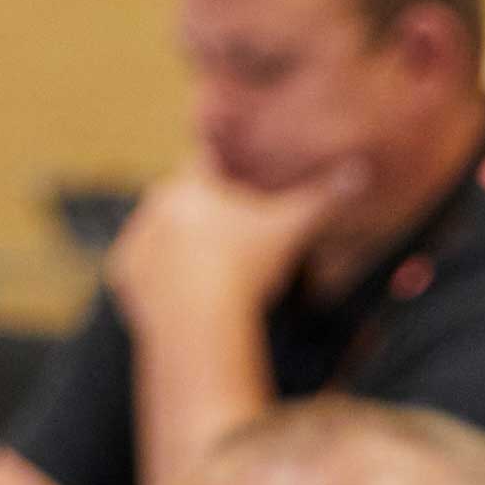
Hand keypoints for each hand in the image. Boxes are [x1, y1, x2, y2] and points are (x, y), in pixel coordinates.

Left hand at [105, 147, 364, 337]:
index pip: (210, 160)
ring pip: (162, 231)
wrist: (200, 324)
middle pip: (184, 196)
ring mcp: (137, 239)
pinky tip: (186, 291)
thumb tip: (359, 170)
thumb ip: (323, 197)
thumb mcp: (291, 229)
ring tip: (214, 267)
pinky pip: (144, 269)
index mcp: (191, 183)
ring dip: (183, 242)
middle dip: (208, 210)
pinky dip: (162, 277)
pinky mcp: (125, 276)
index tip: (246, 186)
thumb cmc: (245, 269)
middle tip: (236, 233)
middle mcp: (156, 204)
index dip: (232, 172)